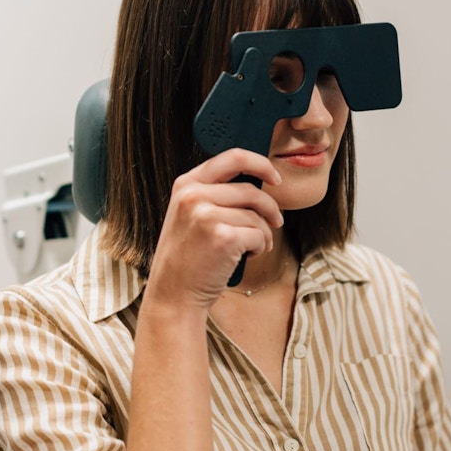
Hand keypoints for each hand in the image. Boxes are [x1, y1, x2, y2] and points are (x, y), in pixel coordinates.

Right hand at [145, 148, 283, 310]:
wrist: (174, 293)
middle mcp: (193, 195)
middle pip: (251, 190)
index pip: (233, 157)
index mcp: (187, 184)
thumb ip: (214, 194)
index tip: (274, 177)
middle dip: (270, 209)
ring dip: (264, 234)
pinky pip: (259, 235)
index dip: (261, 164)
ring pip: (257, 216)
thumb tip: (257, 182)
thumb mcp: (189, 214)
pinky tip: (245, 256)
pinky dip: (260, 248)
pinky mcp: (223, 237)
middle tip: (276, 222)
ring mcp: (206, 215)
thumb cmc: (187, 257)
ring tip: (254, 247)